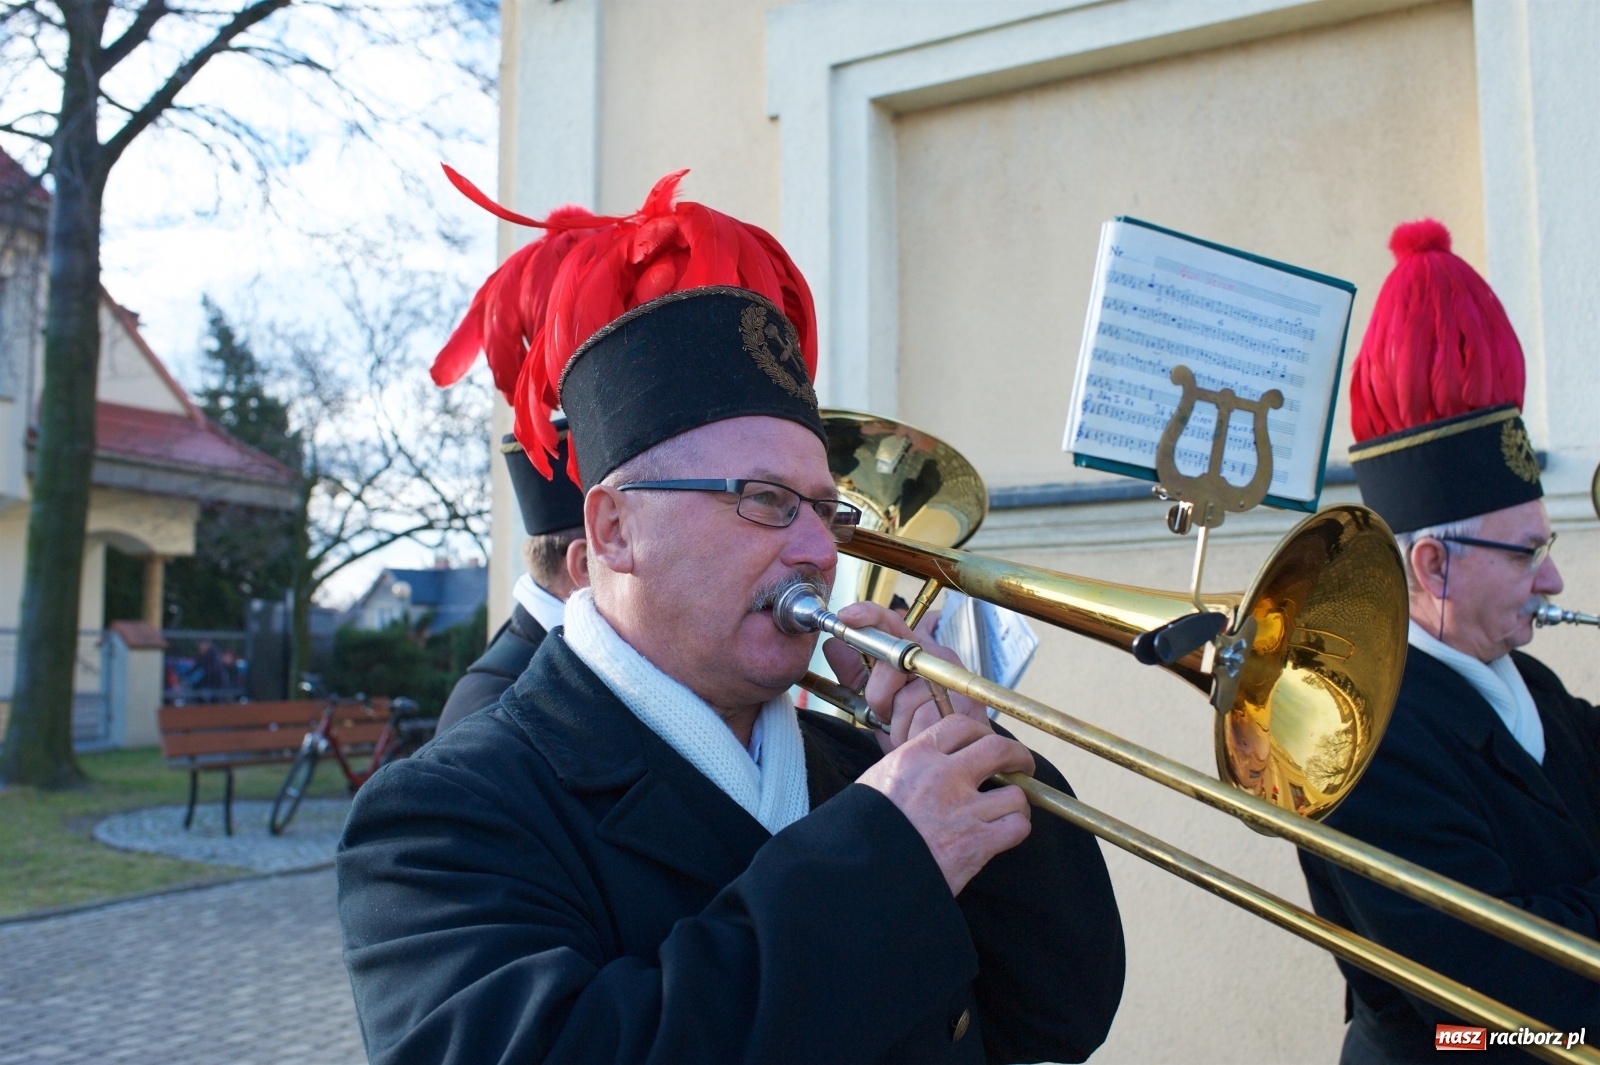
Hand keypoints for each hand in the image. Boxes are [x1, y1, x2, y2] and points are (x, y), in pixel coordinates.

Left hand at [821, 601, 989, 750]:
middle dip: (880, 698)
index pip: (891, 622)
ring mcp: (953, 679)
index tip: (845, 617)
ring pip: (905, 701)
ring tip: (910, 732)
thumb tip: (831, 646)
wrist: (953, 757)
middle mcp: (938, 657)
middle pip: (890, 667)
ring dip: (898, 727)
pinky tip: (921, 740)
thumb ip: (856, 675)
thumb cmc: (917, 728)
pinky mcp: (965, 705)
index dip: (867, 615)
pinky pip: (921, 723)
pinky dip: (912, 739)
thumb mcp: (880, 701)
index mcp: (916, 652)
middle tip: (888, 715)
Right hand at [857, 714, 1034, 894]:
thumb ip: (910, 765)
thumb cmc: (863, 829)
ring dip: (1016, 801)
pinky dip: (1016, 828)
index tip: (985, 743)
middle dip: (1016, 756)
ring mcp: (963, 811)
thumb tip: (930, 759)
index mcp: (917, 757)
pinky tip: (1004, 832)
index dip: (980, 732)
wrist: (862, 872)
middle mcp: (944, 777)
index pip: (961, 725)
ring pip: (1015, 793)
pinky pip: (1017, 826)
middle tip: (1020, 764)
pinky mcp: (976, 844)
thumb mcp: (878, 781)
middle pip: (999, 749)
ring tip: (1008, 808)